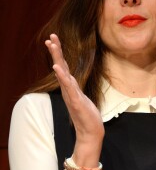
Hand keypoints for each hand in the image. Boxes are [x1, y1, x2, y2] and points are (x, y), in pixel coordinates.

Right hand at [45, 34, 103, 167]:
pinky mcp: (76, 102)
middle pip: (61, 66)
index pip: (63, 67)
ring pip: (63, 74)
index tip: (53, 40)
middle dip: (56, 51)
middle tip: (51, 36)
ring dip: (58, 59)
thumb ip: (74, 88)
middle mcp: (68, 89)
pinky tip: (58, 68)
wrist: (90, 132)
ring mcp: (71, 95)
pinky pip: (69, 88)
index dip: (58, 54)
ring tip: (52, 46)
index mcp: (70, 87)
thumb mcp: (80, 97)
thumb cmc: (86, 115)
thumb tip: (71, 80)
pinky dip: (62, 77)